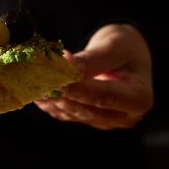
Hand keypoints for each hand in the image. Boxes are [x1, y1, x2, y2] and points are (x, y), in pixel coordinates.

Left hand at [34, 24, 153, 129]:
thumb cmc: (126, 48)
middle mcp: (124, 117)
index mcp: (138, 98)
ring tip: (30, 80)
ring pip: (71, 113)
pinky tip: (34, 89)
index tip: (54, 77)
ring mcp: (105, 122)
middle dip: (58, 92)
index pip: (103, 96)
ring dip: (49, 97)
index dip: (77, 88)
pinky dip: (49, 101)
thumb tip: (65, 66)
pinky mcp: (88, 121)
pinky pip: (65, 114)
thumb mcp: (114, 46)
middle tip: (35, 76)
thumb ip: (91, 59)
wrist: (128, 56)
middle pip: (85, 108)